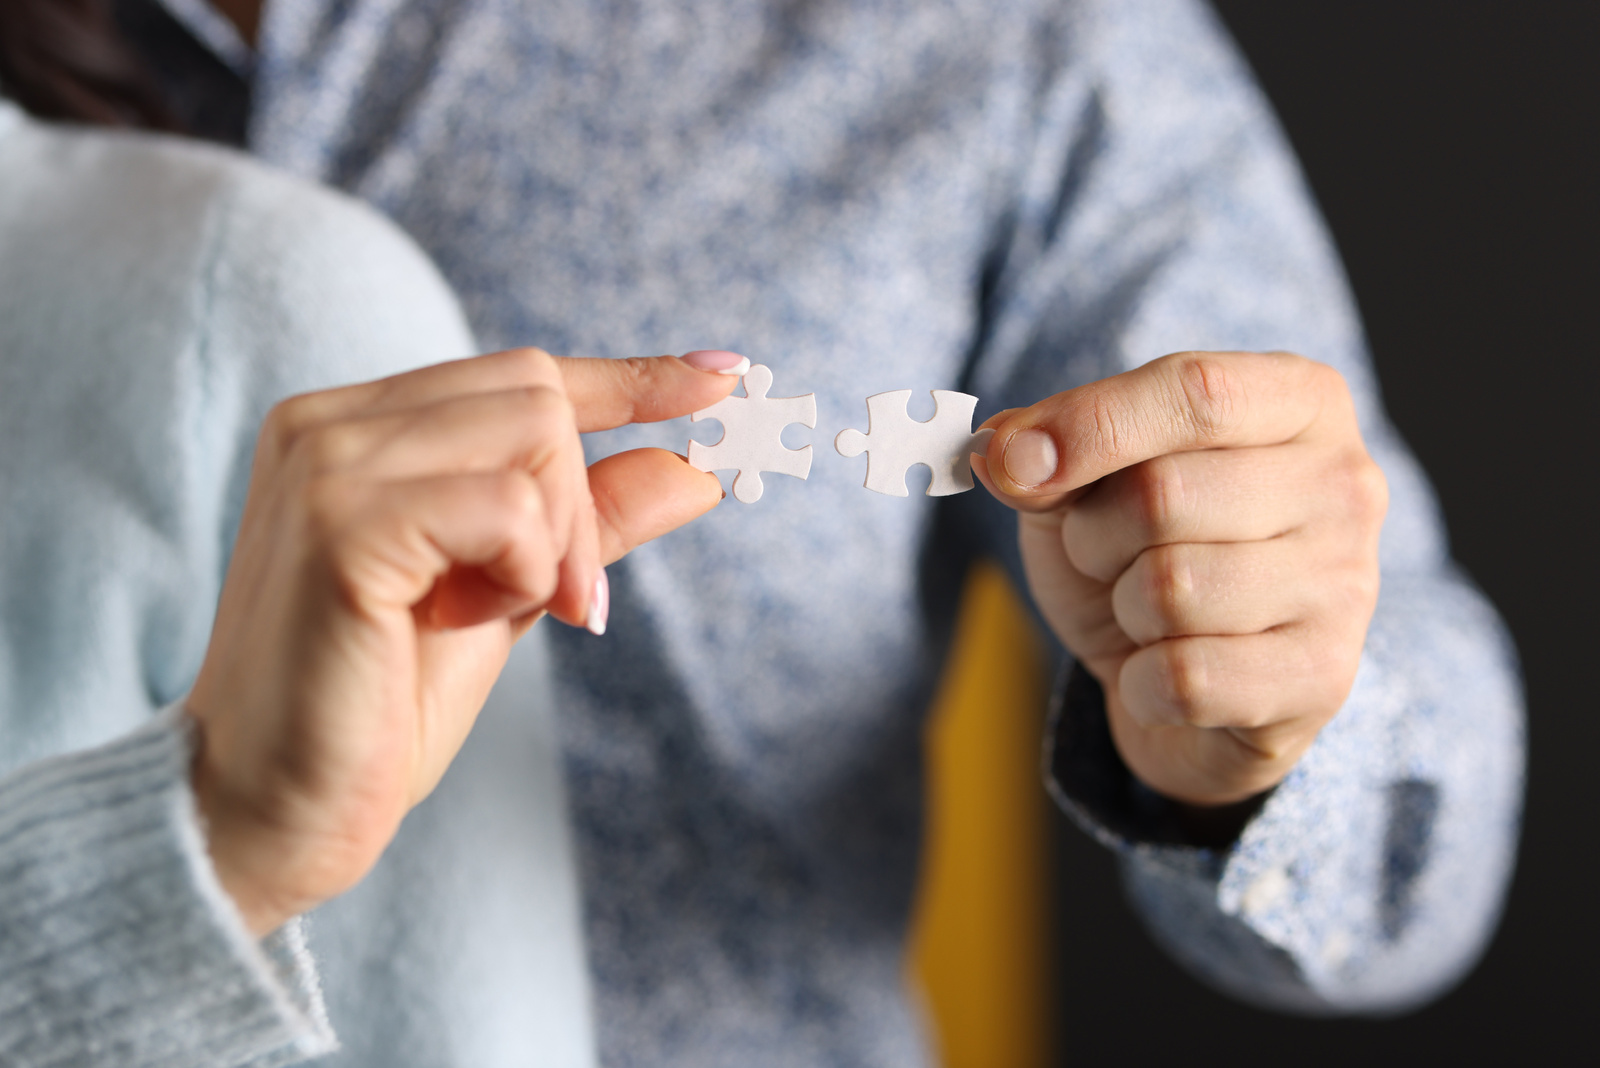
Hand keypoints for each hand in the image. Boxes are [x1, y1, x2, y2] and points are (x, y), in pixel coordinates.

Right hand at [186, 348, 742, 934]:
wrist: (273, 811)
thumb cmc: (380, 706)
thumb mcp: (511, 594)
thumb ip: (590, 522)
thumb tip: (697, 467)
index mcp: (355, 429)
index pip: (520, 373)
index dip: (630, 377)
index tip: (724, 375)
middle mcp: (329, 422)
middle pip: (538, 390)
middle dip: (583, 500)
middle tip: (569, 602)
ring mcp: (326, 462)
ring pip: (535, 431)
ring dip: (558, 539)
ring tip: (502, 613)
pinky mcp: (341, 522)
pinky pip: (507, 502)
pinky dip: (528, 565)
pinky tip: (474, 618)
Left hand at [974, 351, 1386, 806]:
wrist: (1192, 689)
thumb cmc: (1144, 557)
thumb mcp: (1086, 485)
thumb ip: (1046, 451)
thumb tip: (1007, 452)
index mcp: (1300, 400)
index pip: (1194, 390)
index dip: (1088, 424)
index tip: (1009, 459)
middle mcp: (1344, 482)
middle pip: (1165, 494)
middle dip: (1095, 536)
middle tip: (1106, 557)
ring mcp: (1347, 583)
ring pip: (1173, 590)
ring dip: (1124, 611)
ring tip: (1148, 613)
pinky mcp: (1326, 677)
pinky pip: (1186, 678)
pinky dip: (1144, 683)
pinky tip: (1166, 675)